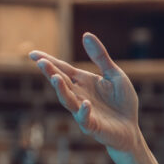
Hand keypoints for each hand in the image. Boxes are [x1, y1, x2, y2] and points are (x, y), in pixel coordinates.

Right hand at [29, 33, 142, 159]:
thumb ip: (100, 57)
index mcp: (83, 82)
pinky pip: (85, 119)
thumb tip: (86, 34)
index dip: (48, 61)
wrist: (131, 129)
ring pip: (68, 100)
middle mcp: (79, 95)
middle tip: (41, 62)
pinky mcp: (93, 125)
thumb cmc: (122, 102)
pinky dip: (84, 111)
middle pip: (62, 82)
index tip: (32, 54)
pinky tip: (85, 103)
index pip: (62, 69)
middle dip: (51, 73)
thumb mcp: (114, 75)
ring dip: (61, 90)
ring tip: (56, 78)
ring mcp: (84, 111)